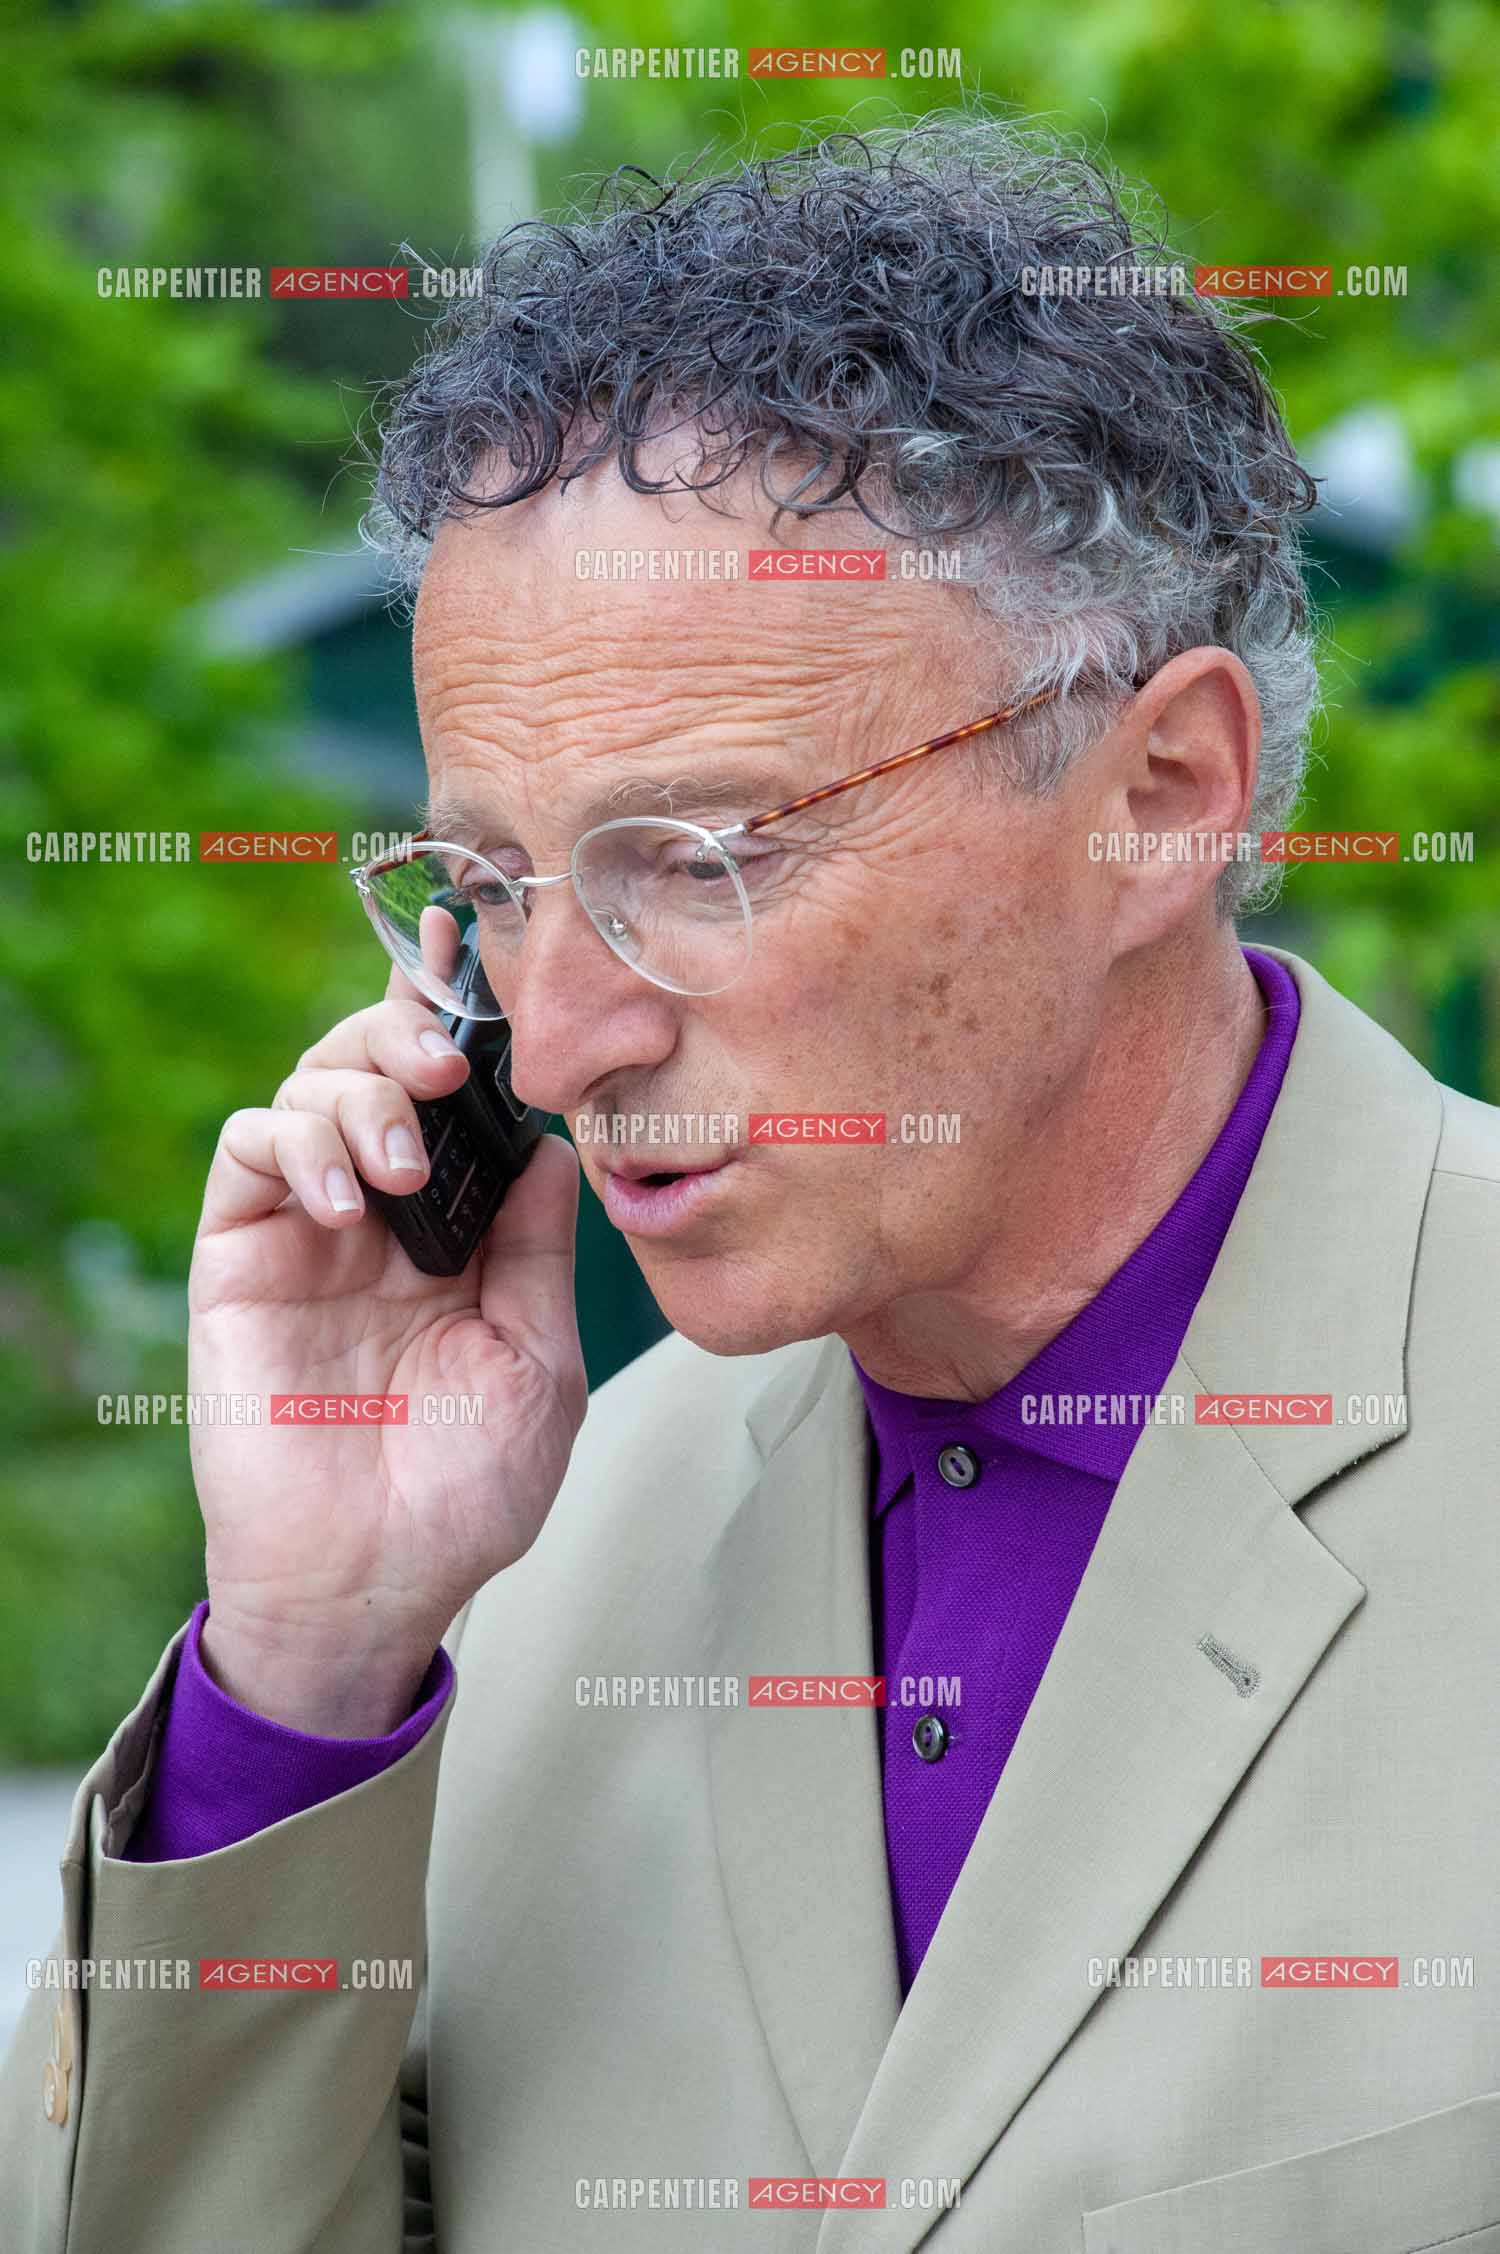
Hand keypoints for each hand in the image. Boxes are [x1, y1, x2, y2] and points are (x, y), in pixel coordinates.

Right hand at [187, 966, 585, 1732]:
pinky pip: (250, 1152)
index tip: (477, 945)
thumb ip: (539, 1246)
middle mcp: (382, 1214)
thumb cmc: (464, 1490)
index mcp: (459, 1230)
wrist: (374, 1585)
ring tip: (399, 1159)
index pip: (457, 1099)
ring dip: (360, 1093)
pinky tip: (344, 1196)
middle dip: (410, 1035)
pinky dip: (296, 1142)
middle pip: (379, 1065)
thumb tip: (559, 1141)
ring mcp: (306, 1230)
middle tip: (446, 1062)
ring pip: (311, 1087)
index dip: (462, 1018)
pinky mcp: (240, 1258)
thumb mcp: (538, 1358)